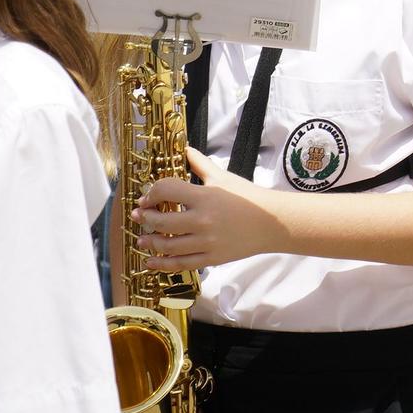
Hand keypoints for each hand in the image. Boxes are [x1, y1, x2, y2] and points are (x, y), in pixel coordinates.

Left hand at [133, 147, 281, 269]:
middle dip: (145, 218)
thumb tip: (185, 149)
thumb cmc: (249, 197)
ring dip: (149, 242)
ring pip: (167, 245)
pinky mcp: (211, 258)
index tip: (147, 197)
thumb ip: (201, 164)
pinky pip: (180, 264)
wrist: (273, 223)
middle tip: (139, 216)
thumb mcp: (224, 178)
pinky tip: (151, 261)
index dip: (151, 193)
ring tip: (142, 238)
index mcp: (205, 196)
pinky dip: (162, 264)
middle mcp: (203, 220)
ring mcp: (206, 241)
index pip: (167, 190)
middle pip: (161, 221)